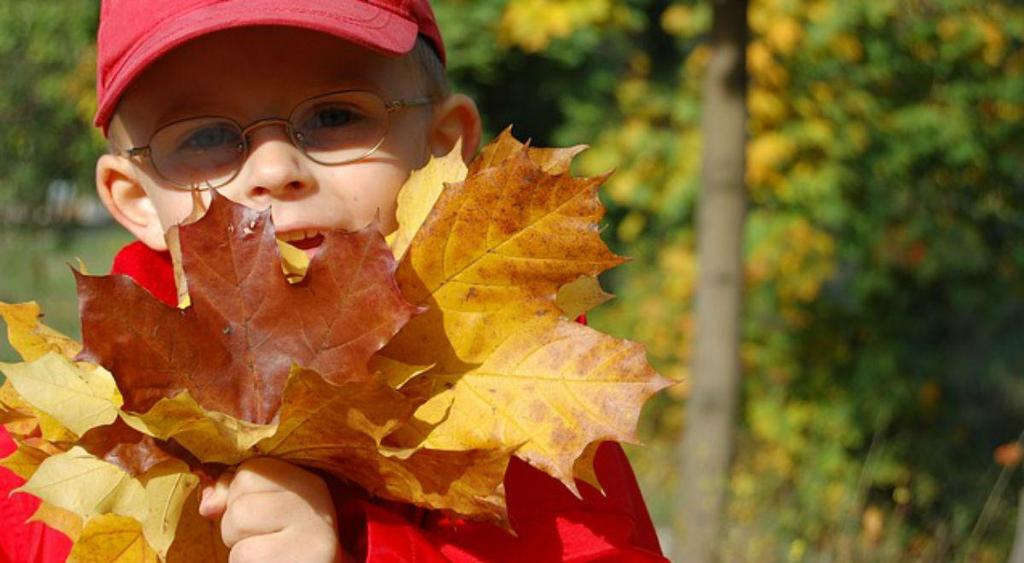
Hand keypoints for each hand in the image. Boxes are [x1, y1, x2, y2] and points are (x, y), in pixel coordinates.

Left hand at [198, 458, 347, 562]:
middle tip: (266, 542)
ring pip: (237, 525)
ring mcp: (310, 534)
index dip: (238, 496)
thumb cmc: (284, 549)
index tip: (260, 518)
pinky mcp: (299, 560)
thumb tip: (208, 505)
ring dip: (240, 549)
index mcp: (308, 484)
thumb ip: (236, 494)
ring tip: (268, 556)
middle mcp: (314, 503)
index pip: (250, 471)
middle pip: (241, 502)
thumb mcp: (266, 513)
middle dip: (236, 526)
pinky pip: (243, 556)